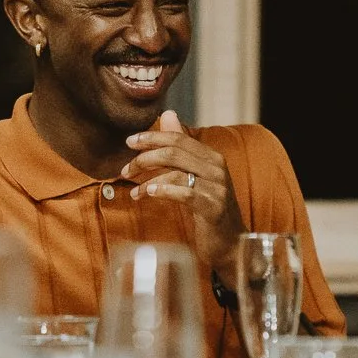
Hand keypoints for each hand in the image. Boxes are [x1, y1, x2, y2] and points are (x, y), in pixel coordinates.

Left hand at [122, 111, 245, 277]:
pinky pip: (184, 193)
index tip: (129, 142)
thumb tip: (168, 114)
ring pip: (176, 171)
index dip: (151, 137)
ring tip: (134, 190)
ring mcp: (217, 187)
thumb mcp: (195, 175)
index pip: (178, 137)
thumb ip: (181, 147)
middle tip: (126, 169)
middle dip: (144, 158)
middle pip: (174, 151)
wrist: (231, 242)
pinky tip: (148, 193)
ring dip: (148, 179)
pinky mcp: (213, 207)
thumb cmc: (210, 208)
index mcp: (212, 157)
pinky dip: (162, 190)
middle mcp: (217, 168)